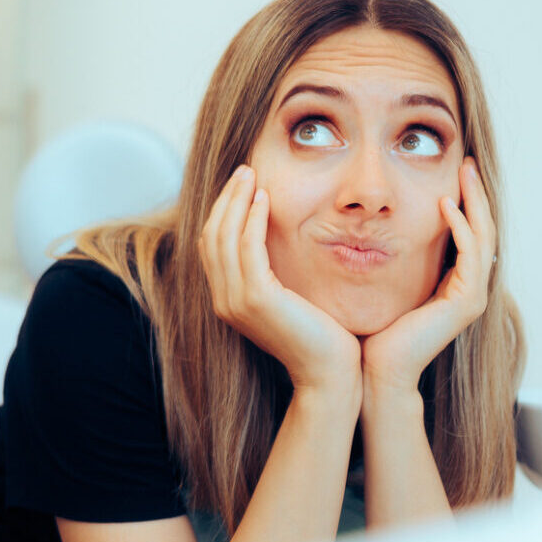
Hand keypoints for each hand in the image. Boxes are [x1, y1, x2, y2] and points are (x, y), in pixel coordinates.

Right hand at [198, 165, 362, 405]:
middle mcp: (224, 301)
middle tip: (244, 169)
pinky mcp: (257, 299)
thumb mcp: (289, 298)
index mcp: (228, 300)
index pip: (212, 245)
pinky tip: (265, 200)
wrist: (330, 372)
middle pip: (211, 236)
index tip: (242, 184)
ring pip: (225, 237)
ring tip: (252, 175)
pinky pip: (247, 248)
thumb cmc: (320, 335)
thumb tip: (275, 240)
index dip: (223, 211)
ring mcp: (236, 301)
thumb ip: (274, 273)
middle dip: (226, 198)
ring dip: (237, 201)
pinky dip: (252, 219)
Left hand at [360, 157, 496, 407]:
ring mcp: (472, 297)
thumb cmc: (377, 328)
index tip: (457, 172)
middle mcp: (470, 289)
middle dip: (477, 195)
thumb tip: (383, 225)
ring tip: (463, 174)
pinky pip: (470, 256)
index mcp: (456, 284)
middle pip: (484, 230)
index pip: (470, 234)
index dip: (467, 202)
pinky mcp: (465, 303)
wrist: (376, 368)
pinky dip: (459, 228)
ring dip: (474, 203)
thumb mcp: (390, 281)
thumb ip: (399, 256)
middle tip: (468, 163)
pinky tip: (445, 206)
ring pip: (483, 239)